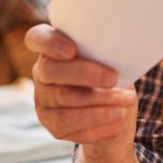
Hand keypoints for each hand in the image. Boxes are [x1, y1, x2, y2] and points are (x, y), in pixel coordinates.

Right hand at [25, 24, 136, 146]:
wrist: (117, 110)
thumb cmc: (113, 74)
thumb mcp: (112, 59)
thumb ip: (107, 51)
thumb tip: (121, 49)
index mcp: (54, 49)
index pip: (36, 38)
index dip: (49, 43)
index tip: (72, 50)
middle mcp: (42, 73)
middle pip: (51, 70)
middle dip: (85, 73)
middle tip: (113, 78)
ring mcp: (44, 100)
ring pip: (64, 98)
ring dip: (99, 100)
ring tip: (125, 101)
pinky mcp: (53, 124)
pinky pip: (71, 123)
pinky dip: (98, 121)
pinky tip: (118, 118)